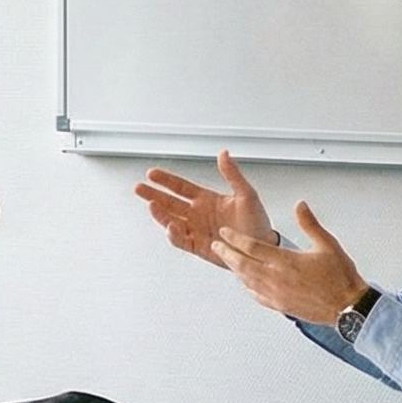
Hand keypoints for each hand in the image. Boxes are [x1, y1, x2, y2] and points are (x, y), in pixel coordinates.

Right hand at [136, 150, 273, 267]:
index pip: (181, 187)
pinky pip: (180, 240)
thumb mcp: (247, 194)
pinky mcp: (198, 247)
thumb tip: (224, 154)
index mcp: (207, 200)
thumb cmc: (257, 223)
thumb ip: (232, 174)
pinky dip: (173, 234)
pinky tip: (170, 226)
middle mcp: (198, 214)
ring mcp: (196, 230)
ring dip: (160, 214)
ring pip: (170, 220)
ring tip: (151, 205)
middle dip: (153, 195)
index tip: (152, 173)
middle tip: (139, 188)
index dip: (166, 180)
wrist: (262, 249)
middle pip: (169, 202)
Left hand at [210, 201, 370, 325]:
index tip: (224, 232)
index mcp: (286, 261)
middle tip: (217, 245)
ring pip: (246, 280)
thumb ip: (310, 224)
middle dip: (226, 253)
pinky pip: (256, 295)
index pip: (252, 247)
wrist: (350, 308)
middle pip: (242, 264)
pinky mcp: (280, 306)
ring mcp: (277, 295)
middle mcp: (277, 279)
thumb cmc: (341, 278)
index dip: (235, 238)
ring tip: (227, 260)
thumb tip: (300, 205)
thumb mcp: (328, 244)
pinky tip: (244, 282)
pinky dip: (247, 286)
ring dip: (234, 269)